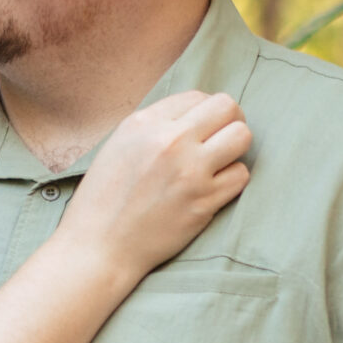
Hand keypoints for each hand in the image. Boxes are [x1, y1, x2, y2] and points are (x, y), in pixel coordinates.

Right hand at [58, 91, 251, 283]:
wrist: (99, 246)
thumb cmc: (104, 197)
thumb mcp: (120, 144)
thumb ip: (155, 125)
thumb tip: (195, 114)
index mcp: (144, 123)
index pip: (197, 96)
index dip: (203, 111)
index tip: (199, 128)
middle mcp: (169, 141)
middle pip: (227, 107)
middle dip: (229, 120)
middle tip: (219, 138)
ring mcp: (190, 172)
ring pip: (242, 136)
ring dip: (235, 147)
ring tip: (220, 161)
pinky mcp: (204, 201)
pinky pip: (241, 175)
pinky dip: (232, 179)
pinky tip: (214, 187)